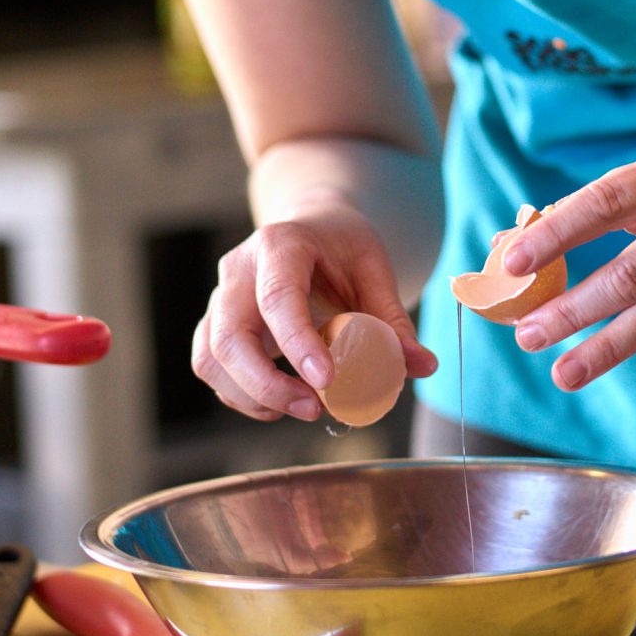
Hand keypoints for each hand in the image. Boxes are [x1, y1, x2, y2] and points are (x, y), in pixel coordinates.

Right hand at [192, 200, 435, 421]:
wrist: (310, 227)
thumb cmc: (341, 247)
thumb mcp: (374, 270)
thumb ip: (394, 320)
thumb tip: (423, 367)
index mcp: (281, 245)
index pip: (278, 297)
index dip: (297, 342)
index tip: (326, 380)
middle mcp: (239, 270)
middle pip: (230, 337)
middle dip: (267, 385)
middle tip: (315, 408)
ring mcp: (220, 298)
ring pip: (212, 358)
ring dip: (253, 396)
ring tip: (305, 407)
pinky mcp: (215, 325)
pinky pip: (213, 369)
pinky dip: (244, 396)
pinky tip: (282, 402)